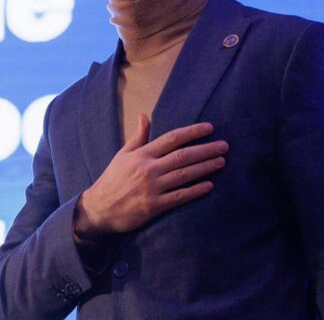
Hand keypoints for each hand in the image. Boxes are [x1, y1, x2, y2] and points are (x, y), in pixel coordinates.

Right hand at [74, 114, 227, 236]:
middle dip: (206, 150)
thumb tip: (145, 115)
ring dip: (205, 167)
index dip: (192, 132)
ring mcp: (152, 188)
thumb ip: (138, 136)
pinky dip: (195, 190)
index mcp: (141, 154)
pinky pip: (180, 196)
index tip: (209, 128)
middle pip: (183, 156)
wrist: (99, 208)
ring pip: (184, 174)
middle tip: (225, 146)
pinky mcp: (154, 206)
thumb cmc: (112, 179)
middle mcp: (148, 169)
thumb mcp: (122, 154)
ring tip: (221, 161)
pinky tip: (209, 185)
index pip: (171, 138)